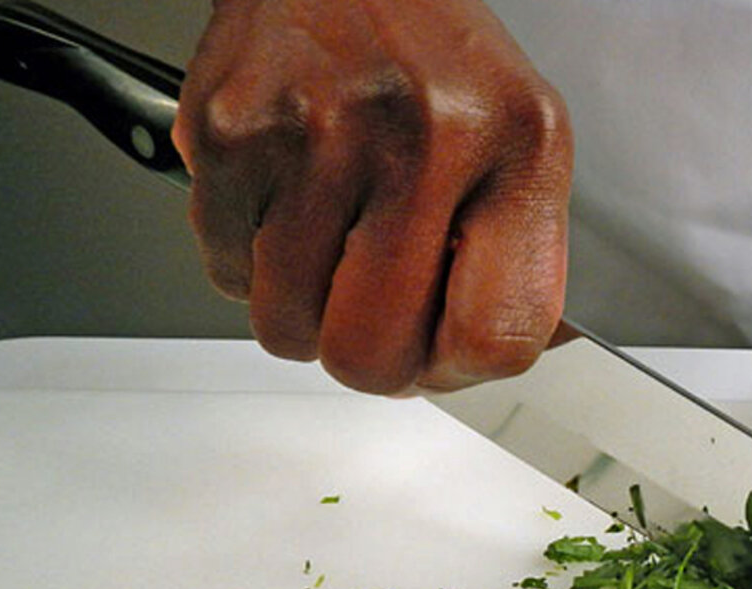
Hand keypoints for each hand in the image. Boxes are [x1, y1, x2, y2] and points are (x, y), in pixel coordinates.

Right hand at [172, 0, 572, 393]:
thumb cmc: (435, 55)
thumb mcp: (524, 138)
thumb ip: (524, 255)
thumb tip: (496, 359)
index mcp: (515, 147)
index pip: (498, 336)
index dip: (459, 370)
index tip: (442, 353)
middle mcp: (420, 139)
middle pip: (374, 356)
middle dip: (370, 358)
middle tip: (374, 312)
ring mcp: (315, 137)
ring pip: (288, 328)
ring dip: (306, 307)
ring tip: (332, 234)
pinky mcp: (228, 136)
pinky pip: (227, 274)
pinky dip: (253, 259)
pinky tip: (289, 199)